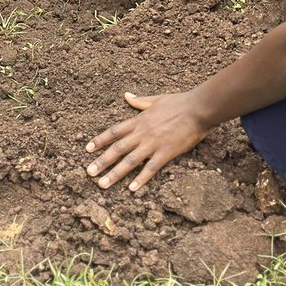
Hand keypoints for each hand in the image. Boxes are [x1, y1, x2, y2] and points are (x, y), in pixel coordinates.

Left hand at [85, 90, 205, 190]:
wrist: (197, 109)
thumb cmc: (178, 102)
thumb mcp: (155, 99)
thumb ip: (139, 101)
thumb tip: (127, 95)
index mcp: (139, 120)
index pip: (115, 132)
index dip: (100, 140)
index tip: (88, 149)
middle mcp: (142, 133)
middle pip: (117, 149)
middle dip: (102, 161)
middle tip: (89, 173)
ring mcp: (153, 144)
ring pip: (129, 161)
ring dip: (115, 174)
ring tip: (102, 184)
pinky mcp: (166, 153)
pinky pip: (151, 169)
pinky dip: (141, 179)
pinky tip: (132, 189)